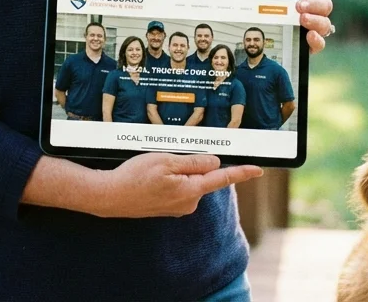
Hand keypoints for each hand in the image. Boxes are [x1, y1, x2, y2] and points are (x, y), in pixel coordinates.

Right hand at [93, 154, 262, 217]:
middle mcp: (189, 203)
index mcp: (191, 191)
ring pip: (188, 181)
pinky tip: (151, 179)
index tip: (258, 170)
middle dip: (190, 164)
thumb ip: (194, 162)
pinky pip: (178, 187)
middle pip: (202, 176)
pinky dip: (169, 179)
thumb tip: (214, 163)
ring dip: (176, 171)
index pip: (223, 178)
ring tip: (152, 171)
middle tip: (163, 160)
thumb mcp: (166, 161)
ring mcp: (178, 207)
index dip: (242, 172)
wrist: (110, 196)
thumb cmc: (134, 178)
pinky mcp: (169, 207)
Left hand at [272, 0, 333, 53]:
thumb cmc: (271, 7)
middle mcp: (315, 11)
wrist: (261, 30)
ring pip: (326, 24)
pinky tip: (309, 35)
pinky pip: (321, 43)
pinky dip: (317, 39)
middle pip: (326, 5)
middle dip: (314, 4)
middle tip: (299, 6)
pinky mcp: (311, 45)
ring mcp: (315, 28)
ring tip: (302, 19)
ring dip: (316, 20)